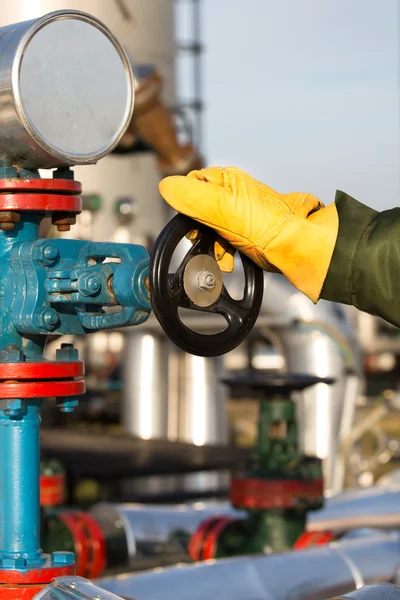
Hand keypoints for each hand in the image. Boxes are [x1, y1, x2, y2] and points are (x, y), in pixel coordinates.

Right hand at [159, 166, 337, 302]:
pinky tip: (228, 261)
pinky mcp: (246, 233)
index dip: (186, 208)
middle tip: (207, 244)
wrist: (297, 246)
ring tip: (221, 257)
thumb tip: (165, 188)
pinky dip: (222, 254)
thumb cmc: (267, 225)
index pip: (189, 187)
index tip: (192, 225)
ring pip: (209, 230)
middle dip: (199, 233)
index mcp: (225, 179)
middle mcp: (232, 194)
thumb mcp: (221, 206)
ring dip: (210, 247)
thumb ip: (190, 196)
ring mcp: (240, 214)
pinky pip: (223, 242)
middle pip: (197, 212)